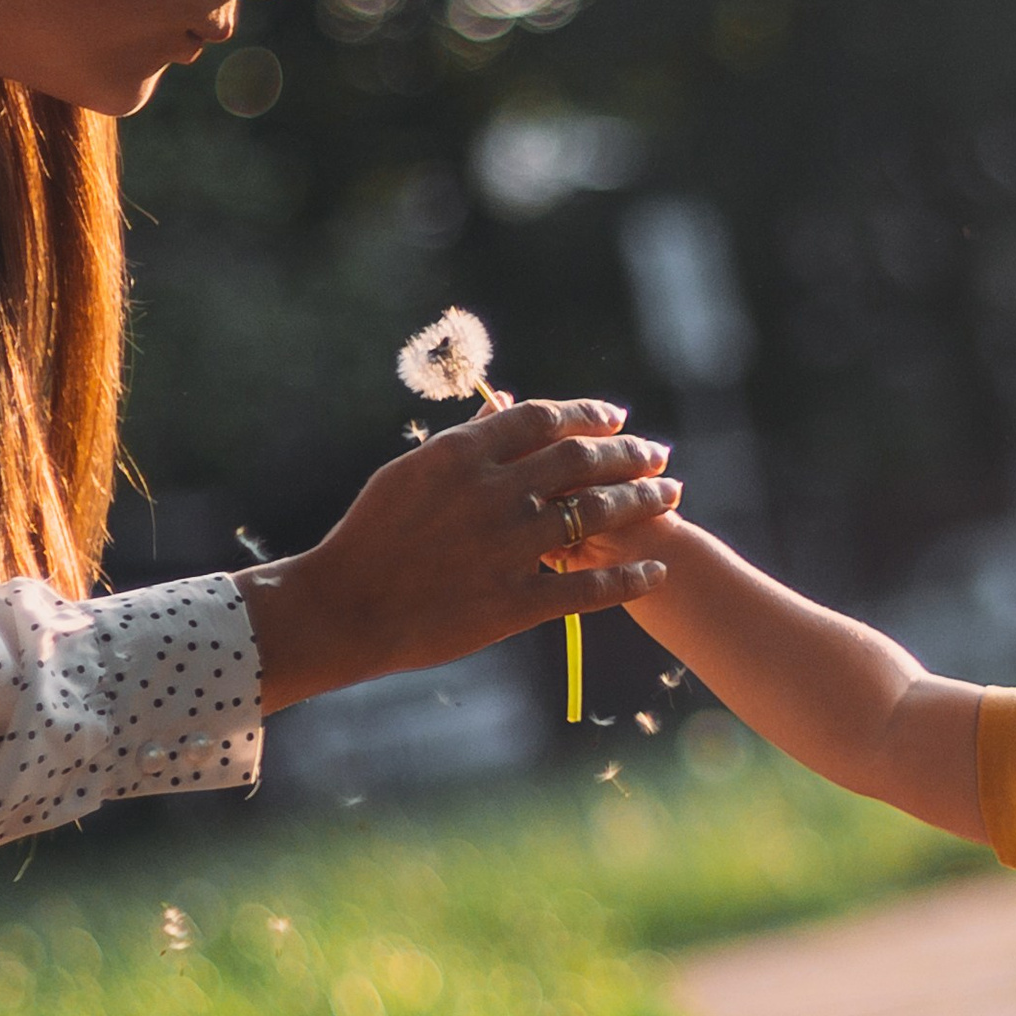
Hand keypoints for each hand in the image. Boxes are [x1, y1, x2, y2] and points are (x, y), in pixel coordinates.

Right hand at [238, 399, 681, 712]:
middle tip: (659, 453)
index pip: (543, 419)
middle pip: (581, 460)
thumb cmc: (368, 537)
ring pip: (595, 515)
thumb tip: (504, 407)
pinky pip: (587, 588)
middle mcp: (494, 493)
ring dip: (641, 502)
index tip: (616, 417)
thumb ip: (463, 443)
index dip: (588, 414)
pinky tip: (656, 573)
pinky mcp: (514, 602)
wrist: (344, 608)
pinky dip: (628, 580)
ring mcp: (508, 547)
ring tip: (670, 496)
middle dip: (629, 453)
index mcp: (464, 454)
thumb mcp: (409, 473)